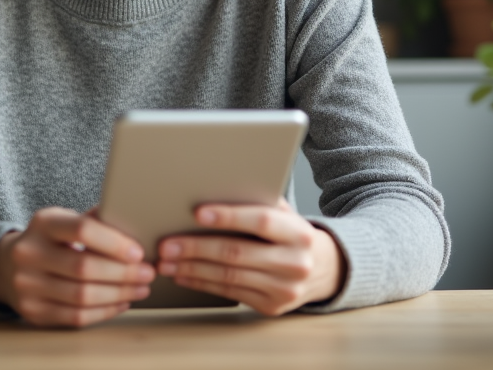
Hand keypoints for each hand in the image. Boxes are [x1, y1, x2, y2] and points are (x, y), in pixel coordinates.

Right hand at [0, 207, 154, 326]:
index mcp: (43, 223)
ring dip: (119, 294)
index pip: (82, 230)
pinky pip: (75, 317)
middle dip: (123, 273)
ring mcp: (27, 285)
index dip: (114, 242)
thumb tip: (137, 224)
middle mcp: (29, 253)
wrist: (7, 265)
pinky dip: (104, 311)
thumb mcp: (65, 221)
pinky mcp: (32, 311)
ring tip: (140, 288)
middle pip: (84, 267)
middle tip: (147, 273)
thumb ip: (95, 220)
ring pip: (82, 296)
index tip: (139, 252)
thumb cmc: (51, 240)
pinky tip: (122, 303)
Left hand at [156, 199, 343, 315]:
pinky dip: (202, 283)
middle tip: (167, 244)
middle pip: (237, 254)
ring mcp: (284, 289)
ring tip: (167, 261)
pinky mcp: (271, 306)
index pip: (262, 221)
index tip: (198, 212)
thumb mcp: (285, 213)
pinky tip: (184, 274)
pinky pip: (230, 293)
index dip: (229, 216)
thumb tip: (213, 186)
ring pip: (229, 277)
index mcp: (299, 232)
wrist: (325, 269)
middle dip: (197, 248)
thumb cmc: (292, 233)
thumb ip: (259, 202)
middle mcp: (295, 263)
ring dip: (192, 269)